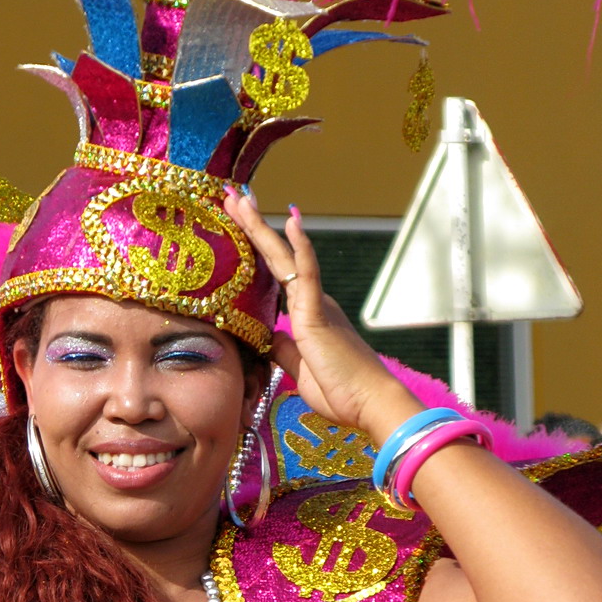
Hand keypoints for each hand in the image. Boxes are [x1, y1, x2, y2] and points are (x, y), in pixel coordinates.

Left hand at [223, 190, 420, 443]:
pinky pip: (308, 274)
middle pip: (273, 256)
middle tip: (231, 196)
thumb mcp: (298, 370)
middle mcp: (310, 302)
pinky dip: (300, 247)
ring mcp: (314, 304)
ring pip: (282, 257)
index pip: (272, 274)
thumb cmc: (341, 392)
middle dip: (250, 225)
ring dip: (259, 228)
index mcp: (306, 315)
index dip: (253, 248)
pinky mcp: (318, 315)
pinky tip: (291, 220)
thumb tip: (265, 335)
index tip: (234, 223)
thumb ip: (281, 351)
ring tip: (240, 198)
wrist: (370, 405)